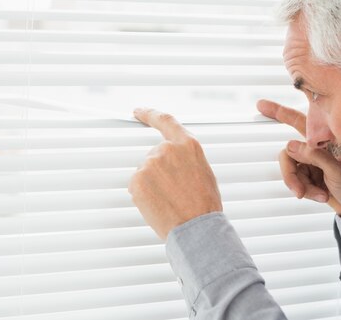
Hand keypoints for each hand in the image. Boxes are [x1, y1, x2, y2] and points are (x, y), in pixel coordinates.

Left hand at [128, 108, 221, 240]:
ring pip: (145, 172)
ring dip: (152, 184)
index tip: (138, 112)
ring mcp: (149, 164)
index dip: (149, 114)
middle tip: (172, 191)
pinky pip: (137, 186)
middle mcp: (166, 149)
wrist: (196, 227)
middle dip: (160, 171)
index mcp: (187, 144)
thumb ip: (185, 159)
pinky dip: (144, 195)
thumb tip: (172, 162)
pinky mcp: (137, 181)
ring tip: (169, 200)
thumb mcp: (203, 171)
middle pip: (154, 155)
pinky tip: (158, 204)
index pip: (165, 121)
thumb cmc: (204, 205)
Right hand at [257, 99, 340, 220]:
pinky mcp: (308, 176)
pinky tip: (320, 196)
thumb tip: (289, 145)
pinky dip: (306, 191)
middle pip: (289, 152)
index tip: (261, 105)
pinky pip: (296, 181)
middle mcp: (315, 148)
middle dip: (289, 173)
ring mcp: (310, 163)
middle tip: (296, 190)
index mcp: (325, 139)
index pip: (299, 121)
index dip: (280, 112)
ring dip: (301, 185)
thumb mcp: (337, 170)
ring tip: (316, 195)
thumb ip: (314, 156)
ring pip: (291, 170)